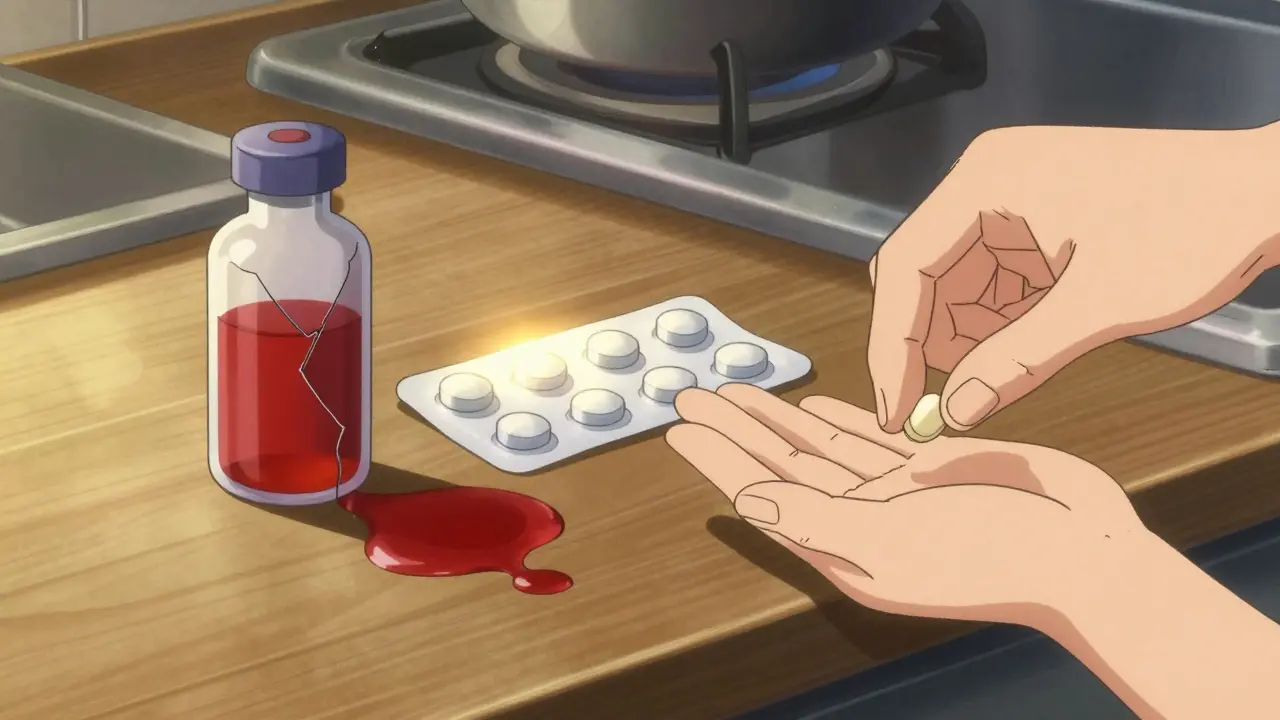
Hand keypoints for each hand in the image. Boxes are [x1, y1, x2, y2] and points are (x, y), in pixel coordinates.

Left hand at [668, 383, 1147, 625]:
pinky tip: (818, 404)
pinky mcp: (932, 467)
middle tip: (691, 393)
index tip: (678, 427)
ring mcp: (895, 494)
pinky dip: (842, 419)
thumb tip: (748, 502)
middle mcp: (861, 518)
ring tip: (738, 390)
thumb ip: (817, 520)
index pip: (762, 491)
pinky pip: (871, 438)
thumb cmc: (996, 559)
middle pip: (780, 463)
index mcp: (843, 543)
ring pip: (819, 445)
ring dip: (778, 417)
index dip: (718, 458)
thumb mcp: (895, 542)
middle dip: (735, 428)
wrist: (1084, 557)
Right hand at [869, 122, 1279, 431]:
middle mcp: (986, 180)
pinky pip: (991, 279)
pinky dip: (998, 322)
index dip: (891, 345)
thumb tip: (954, 412)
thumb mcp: (1101, 304)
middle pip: (921, 275)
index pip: (906, 267)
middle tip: (933, 412)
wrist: (1266, 192)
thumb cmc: (1196, 228)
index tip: (893, 410)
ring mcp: (1010, 196)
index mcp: (987, 181)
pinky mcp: (1035, 216)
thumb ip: (1018, 360)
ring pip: (954, 283)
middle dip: (926, 345)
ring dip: (968, 338)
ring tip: (1000, 377)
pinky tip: (1024, 348)